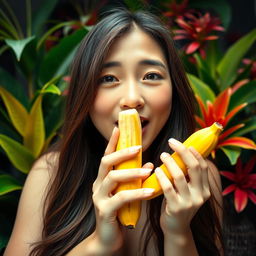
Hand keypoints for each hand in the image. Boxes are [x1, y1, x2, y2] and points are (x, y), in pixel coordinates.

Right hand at [92, 127, 153, 252]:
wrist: (108, 239)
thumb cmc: (119, 212)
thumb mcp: (126, 192)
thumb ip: (134, 179)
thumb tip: (149, 164)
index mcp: (102, 179)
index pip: (106, 156)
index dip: (112, 142)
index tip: (119, 129)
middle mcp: (97, 185)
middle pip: (106, 162)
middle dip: (121, 153)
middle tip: (138, 148)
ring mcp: (99, 198)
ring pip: (113, 178)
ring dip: (132, 172)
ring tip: (148, 171)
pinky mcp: (104, 211)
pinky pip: (121, 198)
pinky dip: (136, 193)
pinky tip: (150, 192)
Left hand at [156, 138, 210, 235]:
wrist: (176, 228)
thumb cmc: (178, 203)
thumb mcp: (187, 190)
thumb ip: (187, 176)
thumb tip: (178, 153)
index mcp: (205, 189)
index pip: (203, 167)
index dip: (195, 153)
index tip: (186, 144)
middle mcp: (200, 195)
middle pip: (194, 168)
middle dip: (183, 152)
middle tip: (171, 142)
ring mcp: (189, 202)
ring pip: (180, 176)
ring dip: (170, 162)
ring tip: (163, 154)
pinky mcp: (176, 208)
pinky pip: (168, 188)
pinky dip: (162, 176)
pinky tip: (156, 169)